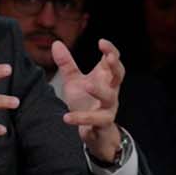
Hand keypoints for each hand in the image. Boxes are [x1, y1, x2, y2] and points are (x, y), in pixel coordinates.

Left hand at [54, 38, 124, 161]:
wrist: (95, 132)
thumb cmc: (87, 102)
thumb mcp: (74, 82)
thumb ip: (67, 64)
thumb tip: (56, 43)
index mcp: (106, 78)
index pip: (113, 61)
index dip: (111, 51)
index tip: (101, 42)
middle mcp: (111, 91)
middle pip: (119, 76)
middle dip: (115, 66)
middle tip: (108, 58)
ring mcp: (108, 107)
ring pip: (109, 97)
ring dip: (100, 90)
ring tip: (87, 85)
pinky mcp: (102, 124)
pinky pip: (94, 121)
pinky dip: (82, 119)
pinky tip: (67, 118)